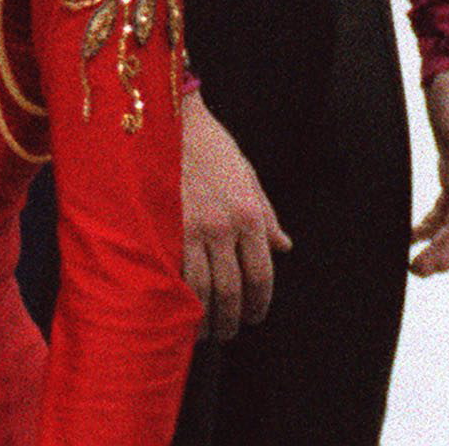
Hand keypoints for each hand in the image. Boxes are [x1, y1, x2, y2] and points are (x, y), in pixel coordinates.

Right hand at [182, 92, 290, 340]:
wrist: (168, 117)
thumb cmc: (209, 143)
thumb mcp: (246, 173)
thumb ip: (266, 213)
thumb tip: (284, 246)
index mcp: (248, 213)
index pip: (260, 275)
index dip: (259, 304)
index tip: (255, 316)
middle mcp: (224, 226)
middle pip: (233, 291)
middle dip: (232, 319)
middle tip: (229, 331)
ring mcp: (192, 229)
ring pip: (203, 291)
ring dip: (206, 318)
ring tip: (204, 330)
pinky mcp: (164, 228)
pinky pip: (174, 275)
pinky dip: (179, 299)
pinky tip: (179, 308)